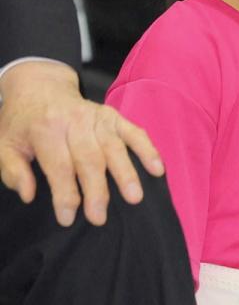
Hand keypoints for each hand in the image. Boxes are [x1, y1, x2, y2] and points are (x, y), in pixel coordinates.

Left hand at [0, 61, 163, 225]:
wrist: (39, 86)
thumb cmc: (23, 122)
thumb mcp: (4, 143)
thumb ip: (12, 170)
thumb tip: (29, 194)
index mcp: (45, 129)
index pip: (59, 166)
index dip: (64, 194)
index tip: (67, 218)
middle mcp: (74, 121)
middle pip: (89, 159)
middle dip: (96, 190)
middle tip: (99, 217)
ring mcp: (97, 117)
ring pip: (114, 147)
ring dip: (126, 172)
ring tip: (135, 197)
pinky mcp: (113, 116)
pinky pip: (133, 132)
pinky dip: (147, 149)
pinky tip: (157, 169)